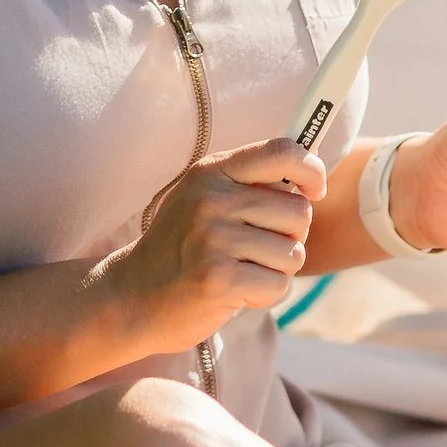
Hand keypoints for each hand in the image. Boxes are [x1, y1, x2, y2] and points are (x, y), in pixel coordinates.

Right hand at [96, 136, 324, 350]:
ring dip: (276, 270)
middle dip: (290, 236)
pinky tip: (236, 292)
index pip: (282, 151)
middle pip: (299, 211)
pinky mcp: (219, 279)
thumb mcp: (203, 198)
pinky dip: (265, 295)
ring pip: (293, 253)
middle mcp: (212, 199)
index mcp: (212, 172)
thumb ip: (248, 184)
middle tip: (256, 249)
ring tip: (241, 271)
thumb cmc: (181, 247)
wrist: (133, 295)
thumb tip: (310, 177)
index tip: (313, 191)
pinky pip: (278, 286)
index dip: (311, 170)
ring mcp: (214, 239)